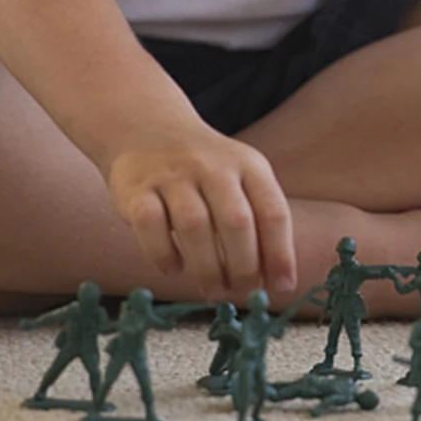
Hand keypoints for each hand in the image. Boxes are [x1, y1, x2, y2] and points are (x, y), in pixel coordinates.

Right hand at [104, 125, 295, 303]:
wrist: (149, 129)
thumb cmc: (205, 169)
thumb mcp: (240, 178)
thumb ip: (257, 220)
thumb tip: (276, 279)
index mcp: (249, 165)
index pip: (273, 212)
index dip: (280, 253)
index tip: (283, 286)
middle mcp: (214, 167)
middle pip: (236, 221)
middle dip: (244, 265)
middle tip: (243, 292)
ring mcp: (174, 176)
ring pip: (195, 226)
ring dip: (208, 266)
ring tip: (214, 290)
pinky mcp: (137, 188)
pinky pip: (150, 225)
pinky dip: (163, 253)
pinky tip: (174, 269)